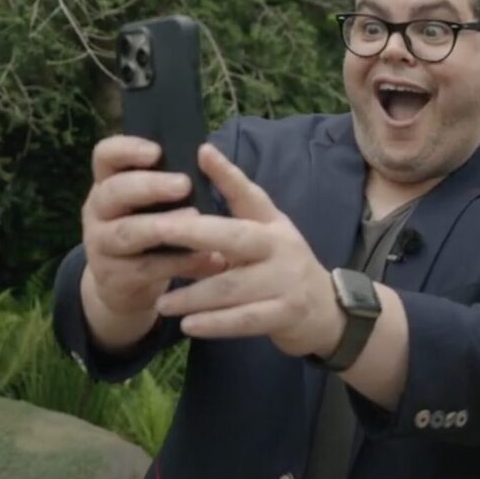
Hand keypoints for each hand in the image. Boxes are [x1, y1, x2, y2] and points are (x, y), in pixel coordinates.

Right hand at [81, 136, 228, 317]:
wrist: (126, 284)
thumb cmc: (150, 227)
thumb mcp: (155, 202)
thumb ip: (173, 180)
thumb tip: (210, 154)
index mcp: (109, 182)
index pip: (105, 155)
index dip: (126, 149)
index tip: (157, 151)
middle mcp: (98, 210)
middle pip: (114, 192)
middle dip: (149, 186)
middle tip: (184, 184)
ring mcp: (100, 244)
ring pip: (127, 232)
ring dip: (163, 224)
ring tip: (195, 218)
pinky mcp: (113, 276)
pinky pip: (147, 267)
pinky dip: (180, 262)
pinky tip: (209, 258)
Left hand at [152, 144, 343, 357]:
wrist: (326, 311)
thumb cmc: (282, 267)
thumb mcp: (266, 232)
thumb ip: (233, 205)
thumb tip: (202, 156)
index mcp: (272, 225)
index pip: (249, 195)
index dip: (227, 174)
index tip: (201, 153)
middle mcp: (281, 247)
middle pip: (234, 237)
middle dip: (192, 233)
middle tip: (153, 230)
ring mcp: (286, 282)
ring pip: (232, 287)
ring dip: (194, 295)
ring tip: (162, 301)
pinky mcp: (285, 314)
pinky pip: (244, 320)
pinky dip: (215, 324)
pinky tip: (188, 326)